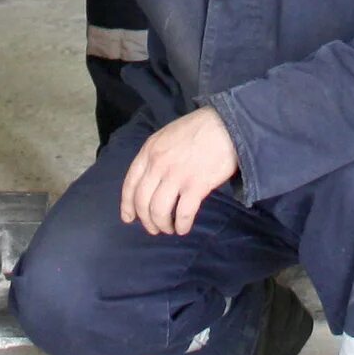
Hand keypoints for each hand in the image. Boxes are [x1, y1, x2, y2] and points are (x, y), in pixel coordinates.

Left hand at [119, 107, 239, 236]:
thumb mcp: (167, 136)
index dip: (127, 205)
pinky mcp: (196, 185)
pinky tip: (184, 228)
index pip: (130, 184)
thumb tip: (151, 181)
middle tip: (154, 229)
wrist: (226, 125)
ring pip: (159, 210)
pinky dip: (181, 225)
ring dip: (163, 225)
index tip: (129, 218)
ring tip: (170, 229)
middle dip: (146, 220)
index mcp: (149, 151)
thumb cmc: (199, 129)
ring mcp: (176, 175)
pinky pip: (183, 213)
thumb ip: (156, 155)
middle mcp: (158, 164)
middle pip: (142, 201)